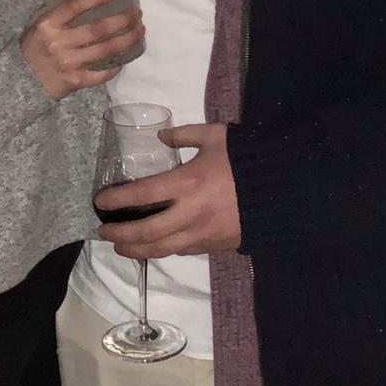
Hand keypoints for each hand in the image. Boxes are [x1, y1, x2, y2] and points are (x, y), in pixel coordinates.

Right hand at [21, 0, 144, 99]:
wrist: (21, 80)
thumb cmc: (33, 46)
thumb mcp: (39, 23)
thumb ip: (60, 12)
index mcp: (49, 24)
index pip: (77, 6)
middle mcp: (59, 42)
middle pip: (98, 29)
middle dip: (122, 20)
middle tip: (137, 13)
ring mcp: (68, 63)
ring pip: (105, 50)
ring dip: (126, 39)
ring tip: (139, 31)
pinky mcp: (75, 81)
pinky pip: (101, 73)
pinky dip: (115, 66)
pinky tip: (125, 58)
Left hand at [95, 124, 240, 256]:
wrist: (286, 188)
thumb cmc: (248, 158)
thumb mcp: (215, 136)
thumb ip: (184, 134)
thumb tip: (162, 137)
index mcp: (187, 183)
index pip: (141, 195)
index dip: (116, 200)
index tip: (99, 201)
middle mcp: (190, 213)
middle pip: (145, 232)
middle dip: (120, 235)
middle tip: (104, 233)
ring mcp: (203, 234)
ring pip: (162, 249)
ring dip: (137, 250)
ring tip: (121, 248)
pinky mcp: (216, 245)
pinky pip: (184, 251)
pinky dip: (165, 250)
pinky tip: (156, 247)